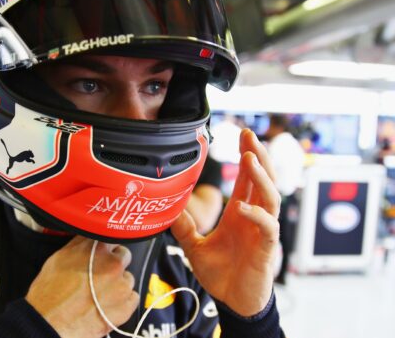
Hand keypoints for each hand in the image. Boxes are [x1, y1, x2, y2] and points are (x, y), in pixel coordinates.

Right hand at [26, 236, 138, 336]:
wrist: (49, 321)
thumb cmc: (50, 291)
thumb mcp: (60, 257)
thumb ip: (80, 244)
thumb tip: (89, 238)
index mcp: (97, 249)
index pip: (111, 238)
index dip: (105, 247)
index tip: (102, 254)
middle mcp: (113, 264)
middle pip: (124, 256)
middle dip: (114, 263)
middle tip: (100, 275)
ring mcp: (122, 286)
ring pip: (128, 278)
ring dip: (119, 283)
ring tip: (101, 293)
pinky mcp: (126, 307)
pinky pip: (133, 298)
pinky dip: (124, 301)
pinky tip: (108, 304)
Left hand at [171, 129, 280, 316]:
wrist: (231, 302)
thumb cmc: (220, 275)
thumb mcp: (194, 247)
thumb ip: (184, 227)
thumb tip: (168, 210)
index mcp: (240, 213)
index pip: (247, 178)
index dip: (247, 156)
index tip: (242, 135)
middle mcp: (254, 217)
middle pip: (264, 179)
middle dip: (259, 156)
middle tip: (248, 135)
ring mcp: (262, 232)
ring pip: (270, 197)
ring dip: (261, 177)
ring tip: (249, 158)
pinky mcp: (266, 250)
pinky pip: (268, 227)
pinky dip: (257, 215)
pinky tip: (242, 206)